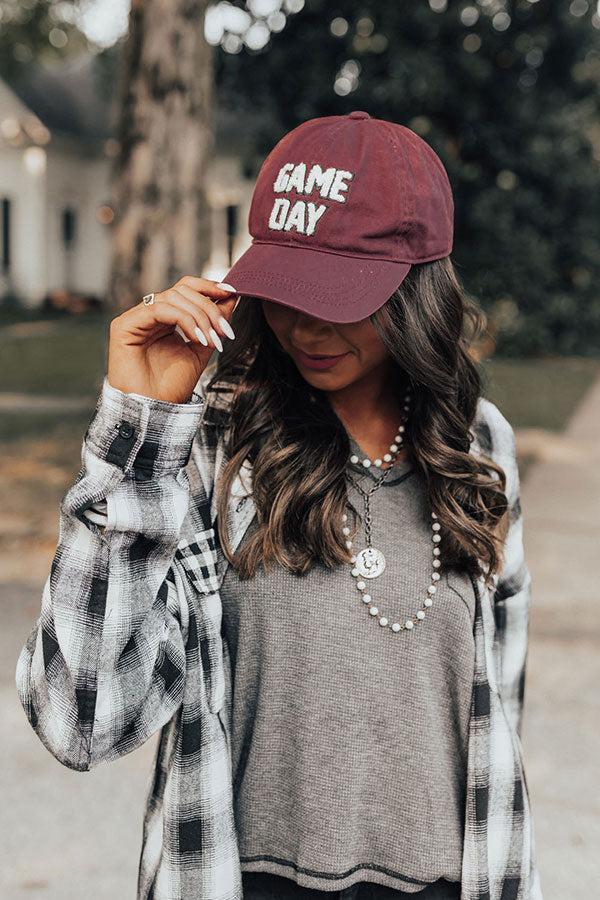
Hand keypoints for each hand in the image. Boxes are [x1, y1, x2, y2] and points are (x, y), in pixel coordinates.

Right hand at [107, 276, 238, 402]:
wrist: (152, 410)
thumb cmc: (172, 385)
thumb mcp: (202, 349)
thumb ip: (214, 324)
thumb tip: (233, 297)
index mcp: (166, 318)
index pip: (187, 289)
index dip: (210, 287)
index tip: (234, 293)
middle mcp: (150, 314)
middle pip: (183, 290)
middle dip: (209, 307)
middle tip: (224, 330)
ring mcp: (136, 318)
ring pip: (173, 297)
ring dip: (199, 316)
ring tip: (211, 340)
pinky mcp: (124, 325)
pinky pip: (158, 309)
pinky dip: (183, 319)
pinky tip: (196, 338)